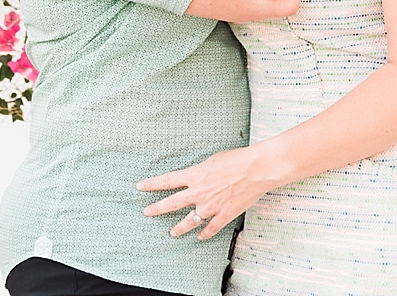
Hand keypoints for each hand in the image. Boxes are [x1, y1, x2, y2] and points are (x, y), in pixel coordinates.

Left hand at [136, 147, 279, 240]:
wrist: (256, 170)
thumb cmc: (236, 160)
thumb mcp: (212, 160)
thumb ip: (201, 170)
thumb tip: (197, 175)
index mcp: (195, 176)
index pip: (167, 180)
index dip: (152, 184)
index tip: (140, 186)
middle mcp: (199, 192)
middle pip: (172, 203)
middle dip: (157, 208)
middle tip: (147, 212)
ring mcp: (211, 206)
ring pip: (189, 221)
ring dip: (179, 228)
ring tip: (172, 232)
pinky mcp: (224, 215)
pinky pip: (211, 228)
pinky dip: (205, 233)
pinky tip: (200, 237)